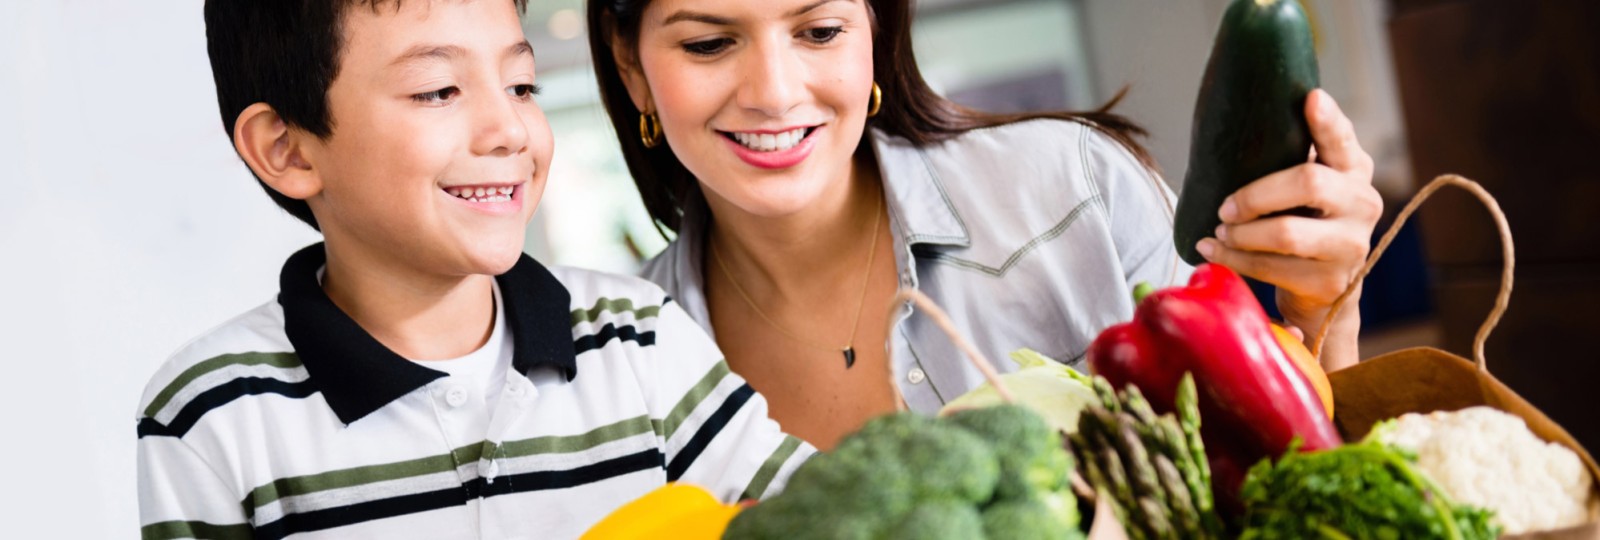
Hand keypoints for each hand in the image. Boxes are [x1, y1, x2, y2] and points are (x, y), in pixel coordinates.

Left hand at [1195, 89, 1382, 370]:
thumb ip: (1289, 158)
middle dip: (1254, 195)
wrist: (1325, 289)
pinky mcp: (1331, 281)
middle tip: (1224, 208)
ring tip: (1219, 232)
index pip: (1342, 139)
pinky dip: (1233, 260)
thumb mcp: (1306, 188)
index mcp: (1353, 169)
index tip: (1310, 98)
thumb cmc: (1304, 222)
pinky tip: (1212, 252)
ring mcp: (1352, 244)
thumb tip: (1238, 121)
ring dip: (1240, 234)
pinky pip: (1271, 267)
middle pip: (1308, 182)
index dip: (1327, 120)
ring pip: (1285, 233)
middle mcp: (1362, 202)